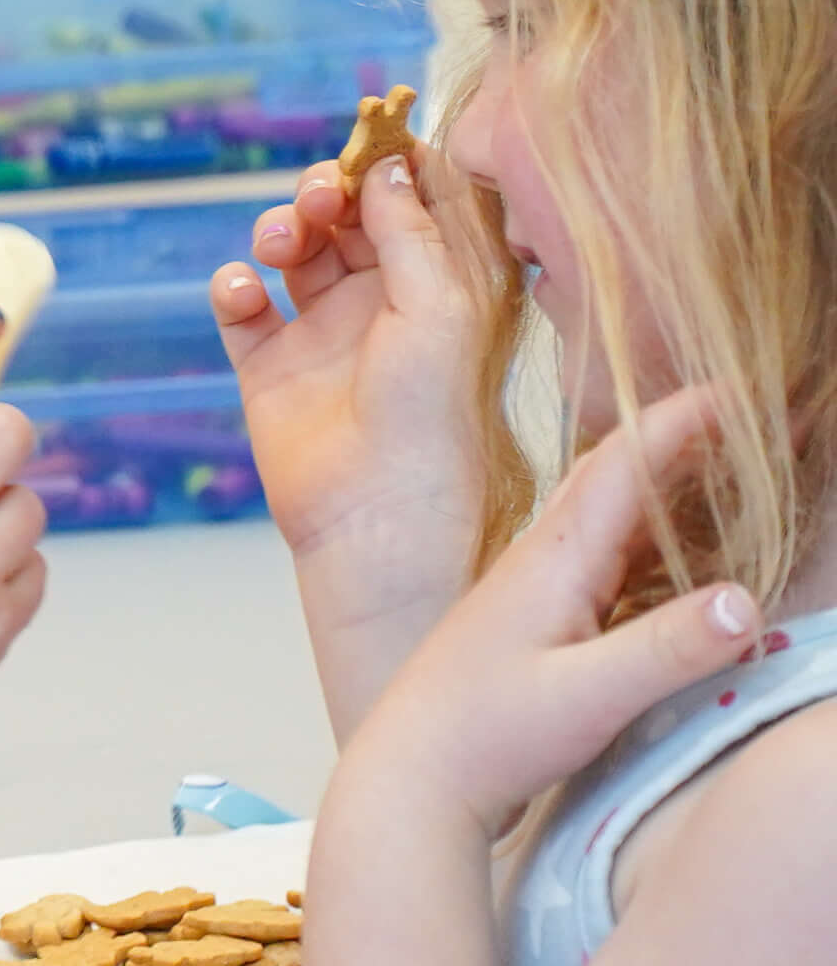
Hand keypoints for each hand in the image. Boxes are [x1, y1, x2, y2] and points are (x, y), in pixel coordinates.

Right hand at [213, 152, 505, 718]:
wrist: (378, 517)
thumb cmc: (431, 419)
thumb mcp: (439, 309)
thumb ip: (408, 228)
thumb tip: (384, 162)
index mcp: (443, 289)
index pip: (419, 201)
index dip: (395, 161)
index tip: (373, 130)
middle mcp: (386, 304)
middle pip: (348, 215)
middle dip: (328, 190)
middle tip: (321, 197)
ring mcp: (325, 333)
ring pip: (294, 249)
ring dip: (281, 229)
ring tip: (282, 248)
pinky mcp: (270, 366)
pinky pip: (240, 306)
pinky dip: (233, 288)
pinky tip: (245, 297)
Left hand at [335, 388, 757, 845]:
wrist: (413, 775)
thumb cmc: (487, 736)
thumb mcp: (587, 696)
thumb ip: (666, 650)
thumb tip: (745, 601)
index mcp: (553, 559)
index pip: (622, 467)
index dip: (679, 423)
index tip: (735, 388)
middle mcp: (544, 559)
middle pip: (619, 476)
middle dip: (683, 437)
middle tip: (750, 413)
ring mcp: (539, 587)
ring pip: (612, 513)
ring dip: (667, 481)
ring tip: (728, 460)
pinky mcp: (541, 620)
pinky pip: (607, 556)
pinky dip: (650, 536)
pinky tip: (677, 545)